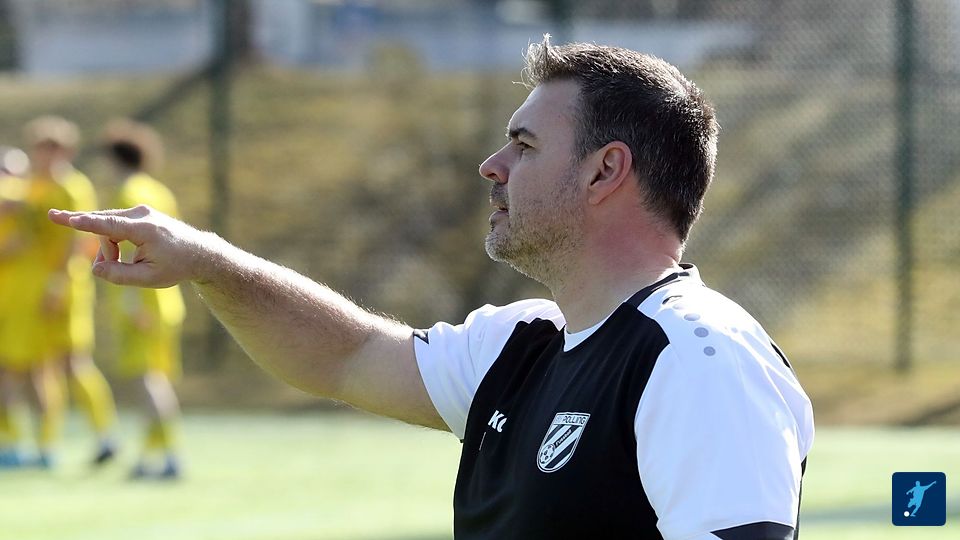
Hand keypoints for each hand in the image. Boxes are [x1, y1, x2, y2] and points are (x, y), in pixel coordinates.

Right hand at [48, 205, 213, 287]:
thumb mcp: (148, 278)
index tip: (67, 219)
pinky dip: (113, 240)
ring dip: (108, 247)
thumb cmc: (176, 266)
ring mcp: (142, 211)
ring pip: (109, 227)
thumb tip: (96, 268)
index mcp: (146, 230)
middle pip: (104, 225)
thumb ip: (120, 275)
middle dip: (93, 238)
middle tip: (54, 217)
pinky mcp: (140, 213)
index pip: (110, 226)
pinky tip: (117, 255)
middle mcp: (143, 215)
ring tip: (119, 263)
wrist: (199, 253)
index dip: (86, 224)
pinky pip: (116, 225)